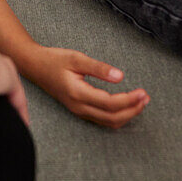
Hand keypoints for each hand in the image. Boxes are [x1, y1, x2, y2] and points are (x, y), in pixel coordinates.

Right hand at [33, 47, 148, 128]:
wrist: (35, 66)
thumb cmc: (55, 60)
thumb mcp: (76, 58)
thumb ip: (98, 68)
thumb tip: (120, 76)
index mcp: (78, 93)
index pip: (110, 104)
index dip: (129, 100)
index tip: (142, 92)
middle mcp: (79, 107)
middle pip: (112, 118)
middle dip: (132, 110)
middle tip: (146, 97)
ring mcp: (79, 111)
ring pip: (108, 122)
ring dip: (127, 114)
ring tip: (140, 102)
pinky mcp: (79, 110)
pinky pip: (102, 120)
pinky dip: (117, 115)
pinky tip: (125, 105)